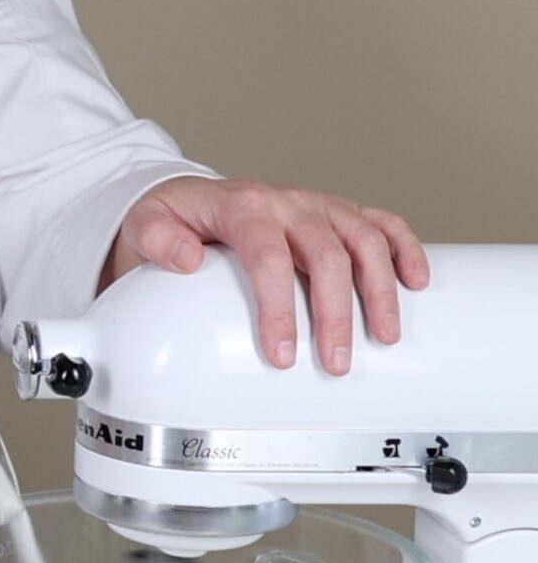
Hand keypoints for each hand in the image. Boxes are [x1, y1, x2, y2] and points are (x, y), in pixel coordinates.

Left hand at [106, 177, 429, 374]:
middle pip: (325, 254)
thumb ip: (158, 240)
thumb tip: (185, 258)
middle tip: (335, 361)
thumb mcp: (147, 226)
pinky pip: (380, 223)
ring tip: (385, 336)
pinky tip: (416, 281)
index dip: (279, 307)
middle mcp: (286, 203)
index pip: (268, 256)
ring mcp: (316, 207)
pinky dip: (404, 248)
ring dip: (379, 290)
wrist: (191, 200)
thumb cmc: (174, 221)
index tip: (281, 354)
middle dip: (335, 313)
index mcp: (243, 208)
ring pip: (362, 239)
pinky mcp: (336, 214)